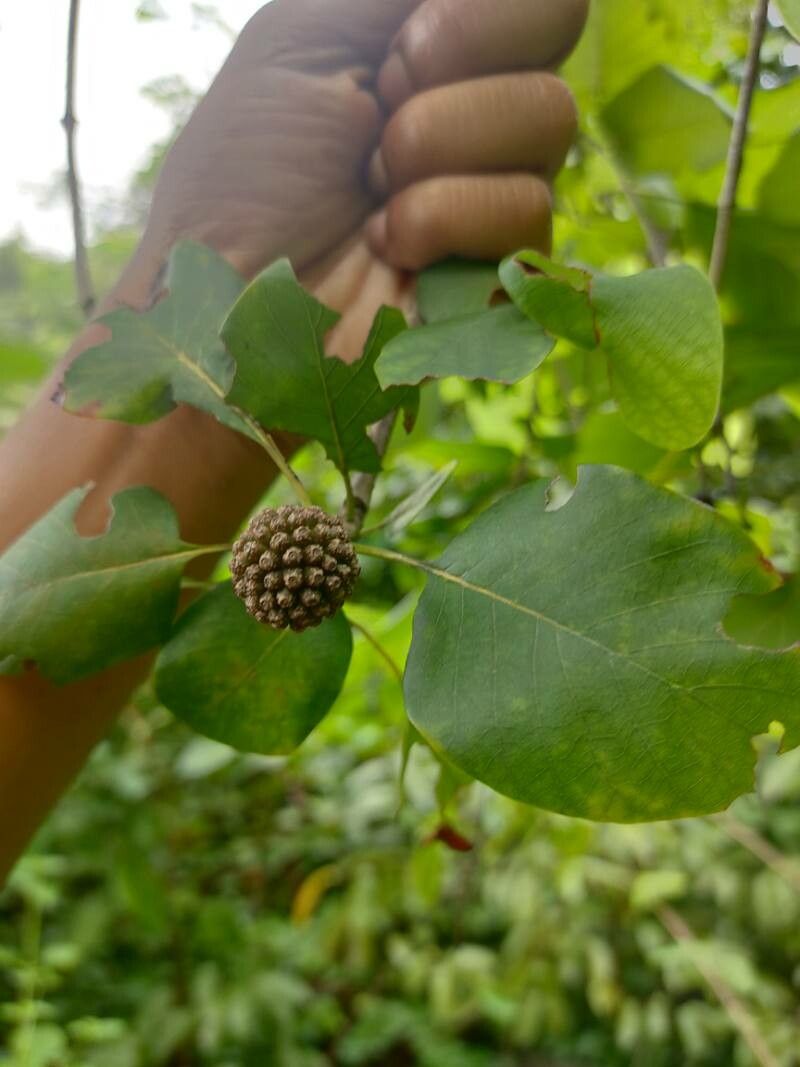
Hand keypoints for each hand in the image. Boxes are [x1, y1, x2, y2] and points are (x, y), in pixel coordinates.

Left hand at [141, 0, 586, 351]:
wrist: (229, 292)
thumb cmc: (245, 170)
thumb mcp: (306, 35)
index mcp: (441, 42)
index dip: (476, 12)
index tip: (394, 54)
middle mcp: (482, 106)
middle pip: (559, 25)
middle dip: (447, 67)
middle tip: (377, 119)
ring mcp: (499, 186)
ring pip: (551, 119)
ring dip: (435, 144)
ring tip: (372, 187)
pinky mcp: (507, 270)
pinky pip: (530, 210)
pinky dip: (441, 218)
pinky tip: (389, 242)